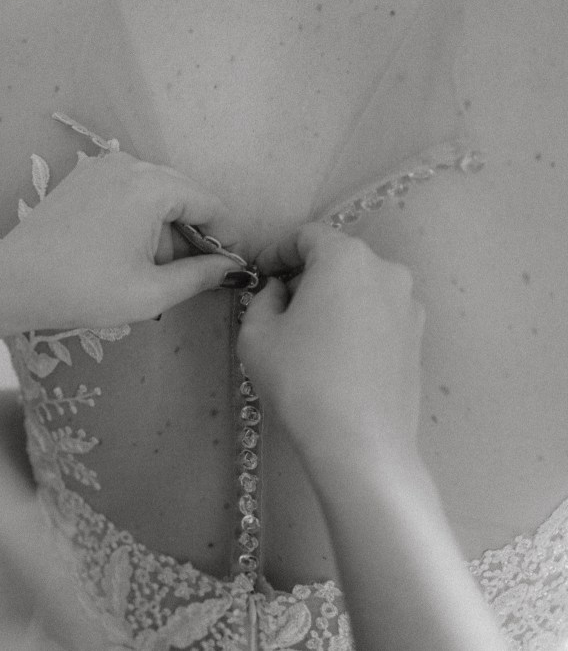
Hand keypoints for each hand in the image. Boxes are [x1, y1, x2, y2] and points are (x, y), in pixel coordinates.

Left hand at [0, 151, 243, 329]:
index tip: (229, 269)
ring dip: (162, 231)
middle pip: (183, 196)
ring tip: (146, 273)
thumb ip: (199, 276)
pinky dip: (137, 220)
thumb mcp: (150, 292)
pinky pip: (128, 193)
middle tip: (186, 278)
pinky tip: (124, 255)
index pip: (210, 204)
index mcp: (151, 186)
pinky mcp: (83, 177)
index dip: (226, 238)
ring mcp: (102, 166)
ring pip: (155, 196)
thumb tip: (231, 268)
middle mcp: (129, 164)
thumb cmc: (82, 291)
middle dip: (191, 236)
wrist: (11, 284)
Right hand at [238, 223, 425, 470]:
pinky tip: (336, 356)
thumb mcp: (257, 334)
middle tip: (279, 306)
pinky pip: (378, 316)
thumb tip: (281, 291)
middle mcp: (386, 270)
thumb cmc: (301, 379)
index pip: (307, 236)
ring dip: (334, 300)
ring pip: (360, 288)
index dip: (277, 251)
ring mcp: (409, 305)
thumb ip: (264, 298)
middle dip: (307, 275)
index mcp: (346, 258)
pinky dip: (355, 323)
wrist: (360, 440)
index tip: (259, 274)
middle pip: (337, 259)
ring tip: (308, 336)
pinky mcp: (419, 338)